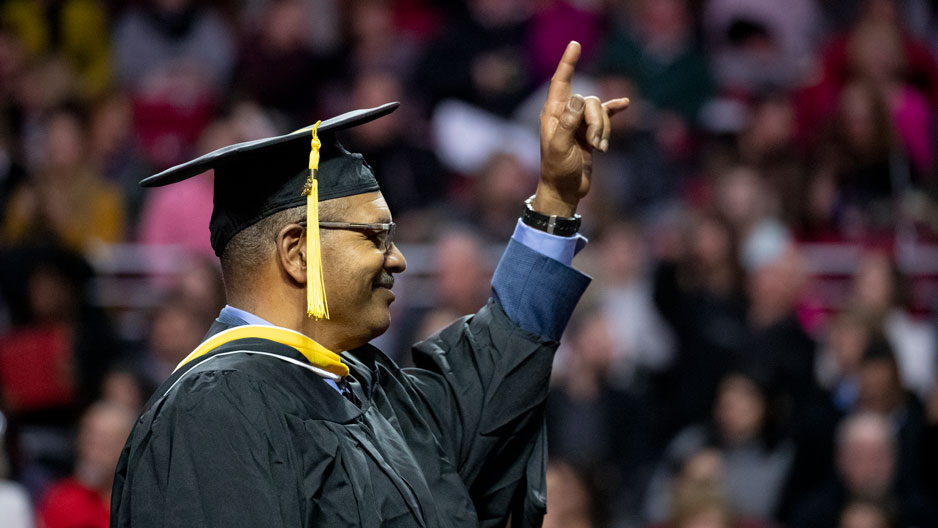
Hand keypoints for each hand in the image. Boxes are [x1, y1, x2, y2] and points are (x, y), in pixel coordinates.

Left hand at [536, 41, 628, 216]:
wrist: (565, 190)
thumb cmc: (558, 171)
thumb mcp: (560, 147)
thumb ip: (568, 123)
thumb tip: (579, 98)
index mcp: (553, 114)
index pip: (561, 82)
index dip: (567, 63)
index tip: (575, 44)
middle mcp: (565, 114)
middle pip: (589, 100)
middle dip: (598, 120)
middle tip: (595, 143)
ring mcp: (579, 123)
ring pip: (600, 111)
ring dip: (604, 129)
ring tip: (599, 149)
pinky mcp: (590, 133)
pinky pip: (605, 116)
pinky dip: (614, 112)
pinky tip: (624, 104)